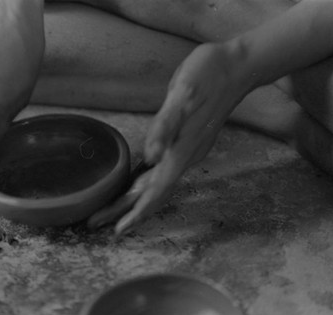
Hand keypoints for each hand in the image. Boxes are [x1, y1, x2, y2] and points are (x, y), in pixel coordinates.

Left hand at [88, 42, 251, 235]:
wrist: (236, 66)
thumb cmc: (208, 76)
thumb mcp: (183, 95)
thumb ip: (166, 126)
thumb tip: (150, 156)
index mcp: (182, 150)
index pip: (157, 190)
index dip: (137, 211)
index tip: (118, 230)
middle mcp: (185, 155)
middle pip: (153, 192)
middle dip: (126, 210)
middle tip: (96, 223)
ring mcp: (187, 150)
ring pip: (157, 183)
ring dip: (133, 198)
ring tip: (110, 209)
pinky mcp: (186, 142)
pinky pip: (161, 170)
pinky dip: (144, 182)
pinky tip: (135, 181)